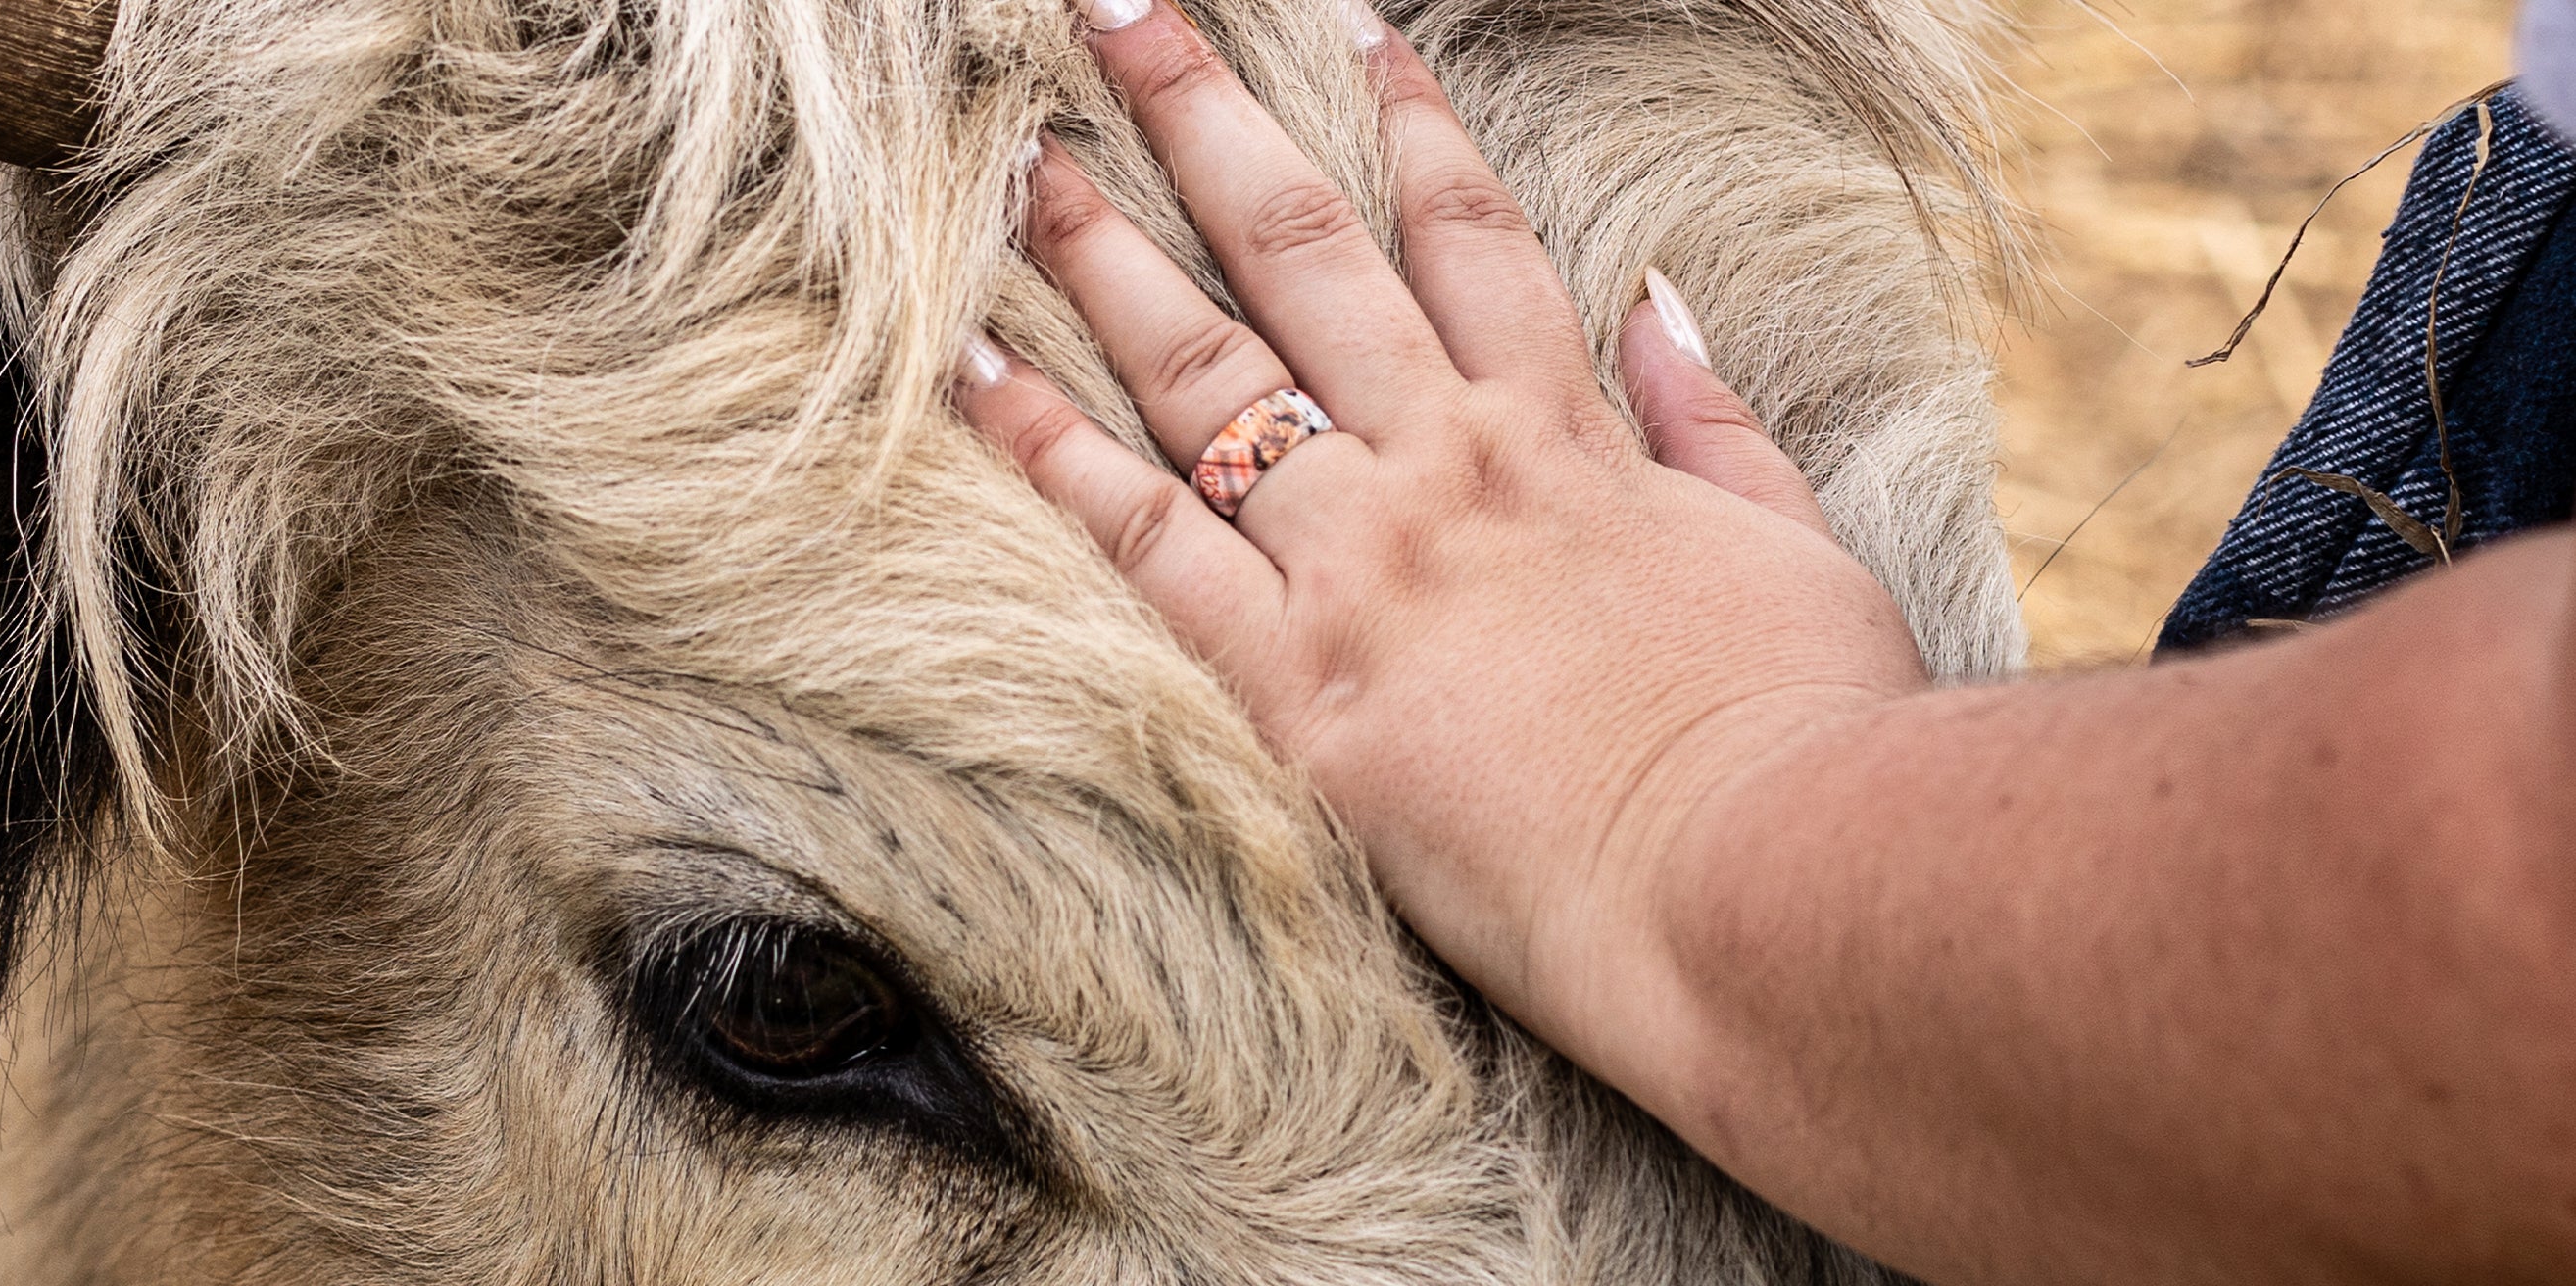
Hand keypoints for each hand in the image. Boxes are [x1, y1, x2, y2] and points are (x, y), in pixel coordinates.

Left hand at [951, 0, 1929, 1083]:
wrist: (1760, 878)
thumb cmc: (1804, 734)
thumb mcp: (1794, 545)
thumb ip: (1715, 420)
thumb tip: (1662, 301)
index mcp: (1562, 432)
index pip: (1468, 234)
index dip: (1406, 123)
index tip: (1349, 34)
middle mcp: (1441, 468)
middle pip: (1298, 254)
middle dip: (1202, 119)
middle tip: (1113, 20)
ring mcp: (1357, 564)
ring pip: (1200, 368)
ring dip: (1101, 254)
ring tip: (1020, 162)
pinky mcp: (1291, 682)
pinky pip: (1140, 542)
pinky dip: (1050, 449)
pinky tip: (975, 368)